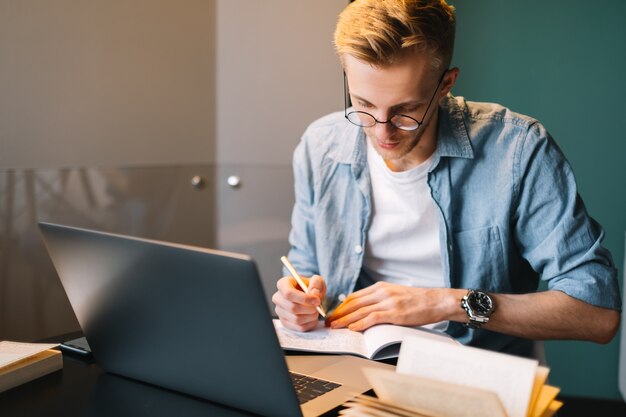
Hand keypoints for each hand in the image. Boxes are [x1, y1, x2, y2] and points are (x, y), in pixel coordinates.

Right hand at [272, 274, 325, 331]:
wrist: (309, 296)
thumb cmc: (310, 287)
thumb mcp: (316, 280)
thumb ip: (316, 283)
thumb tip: (314, 293)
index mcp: (283, 284)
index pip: (288, 293)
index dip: (304, 298)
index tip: (317, 300)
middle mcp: (278, 298)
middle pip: (292, 308)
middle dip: (309, 309)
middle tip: (318, 307)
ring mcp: (280, 311)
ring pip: (296, 319)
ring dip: (311, 317)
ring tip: (316, 311)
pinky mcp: (285, 322)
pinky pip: (298, 327)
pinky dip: (310, 324)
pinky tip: (313, 317)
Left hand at [326, 282, 459, 330]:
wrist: (437, 301)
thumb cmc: (418, 300)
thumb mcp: (395, 294)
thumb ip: (381, 299)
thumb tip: (366, 310)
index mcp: (380, 287)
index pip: (354, 296)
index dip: (341, 306)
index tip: (333, 314)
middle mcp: (381, 292)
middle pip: (354, 303)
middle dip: (339, 314)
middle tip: (328, 322)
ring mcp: (388, 302)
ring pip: (360, 311)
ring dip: (345, 320)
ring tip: (335, 327)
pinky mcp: (395, 312)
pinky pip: (373, 318)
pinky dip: (360, 323)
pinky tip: (352, 329)